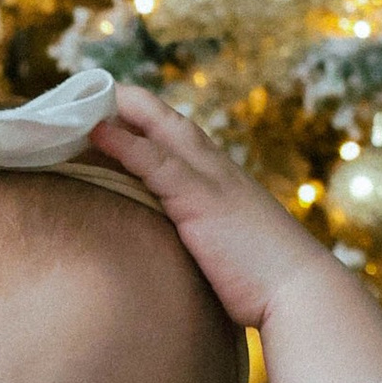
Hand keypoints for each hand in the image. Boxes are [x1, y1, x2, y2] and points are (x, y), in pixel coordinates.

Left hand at [95, 83, 381, 382]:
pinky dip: (126, 143)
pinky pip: (156, 162)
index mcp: (221, 180)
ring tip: (81, 94)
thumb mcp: (226, 249)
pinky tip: (96, 130)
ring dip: (120, 109)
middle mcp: (215, 170)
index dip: (145, 122)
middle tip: (88, 88)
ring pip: (159, 130)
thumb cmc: (264, 281)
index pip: (178, 138)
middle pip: (166, 121)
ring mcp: (209, 180)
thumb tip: (176, 250)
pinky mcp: (200, 199)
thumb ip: (202, 237)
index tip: (108, 111)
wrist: (300, 294)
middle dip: (128, 102)